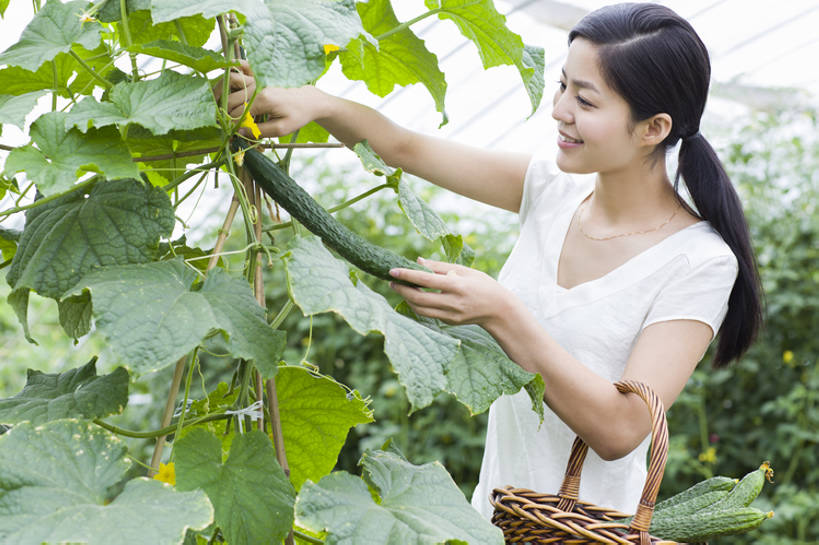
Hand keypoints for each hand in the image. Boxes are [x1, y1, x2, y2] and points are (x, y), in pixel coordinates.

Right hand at [213, 60, 320, 137]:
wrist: (311, 100)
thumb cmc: (299, 115)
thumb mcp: (281, 129)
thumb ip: (259, 131)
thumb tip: (239, 132)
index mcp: (263, 100)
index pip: (237, 114)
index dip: (232, 126)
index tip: (232, 134)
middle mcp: (257, 85)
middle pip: (231, 100)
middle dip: (227, 114)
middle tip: (227, 125)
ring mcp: (258, 77)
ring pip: (231, 83)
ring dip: (223, 95)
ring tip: (222, 107)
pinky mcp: (260, 73)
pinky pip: (241, 66)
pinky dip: (232, 71)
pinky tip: (227, 80)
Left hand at [389, 257, 512, 327]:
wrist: (499, 309)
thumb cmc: (482, 285)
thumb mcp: (465, 271)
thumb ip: (440, 267)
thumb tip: (418, 261)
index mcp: (456, 285)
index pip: (425, 280)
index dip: (407, 275)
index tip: (393, 270)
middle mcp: (452, 302)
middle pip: (418, 298)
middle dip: (402, 290)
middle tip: (392, 281)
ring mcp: (450, 314)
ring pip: (420, 309)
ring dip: (407, 299)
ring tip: (401, 288)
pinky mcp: (449, 322)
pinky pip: (428, 314)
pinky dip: (418, 305)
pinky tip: (414, 296)